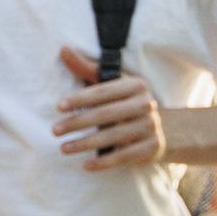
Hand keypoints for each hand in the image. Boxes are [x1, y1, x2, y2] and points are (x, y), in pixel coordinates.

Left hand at [51, 45, 167, 169]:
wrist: (161, 129)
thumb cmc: (124, 103)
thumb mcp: (110, 84)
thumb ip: (87, 68)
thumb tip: (63, 49)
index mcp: (136, 84)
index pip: (103, 91)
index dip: (80, 99)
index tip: (58, 107)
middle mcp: (146, 104)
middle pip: (106, 114)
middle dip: (77, 123)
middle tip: (55, 130)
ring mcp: (151, 127)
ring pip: (113, 136)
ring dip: (85, 144)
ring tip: (64, 148)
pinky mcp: (152, 148)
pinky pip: (124, 156)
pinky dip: (104, 162)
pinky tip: (85, 165)